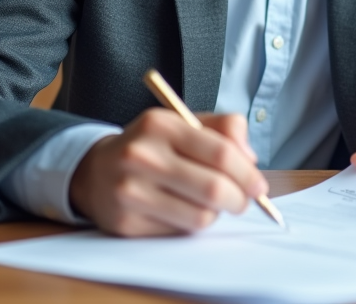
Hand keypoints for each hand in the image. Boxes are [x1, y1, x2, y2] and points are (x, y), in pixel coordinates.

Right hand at [69, 108, 267, 236]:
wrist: (96, 171)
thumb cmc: (151, 146)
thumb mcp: (183, 123)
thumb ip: (224, 129)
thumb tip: (250, 159)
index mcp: (160, 124)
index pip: (220, 152)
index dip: (247, 173)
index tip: (259, 185)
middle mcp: (141, 156)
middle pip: (214, 188)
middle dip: (239, 199)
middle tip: (243, 201)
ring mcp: (130, 191)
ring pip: (200, 216)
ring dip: (216, 214)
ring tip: (210, 203)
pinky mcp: (126, 223)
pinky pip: (179, 232)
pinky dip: (191, 224)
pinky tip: (182, 210)